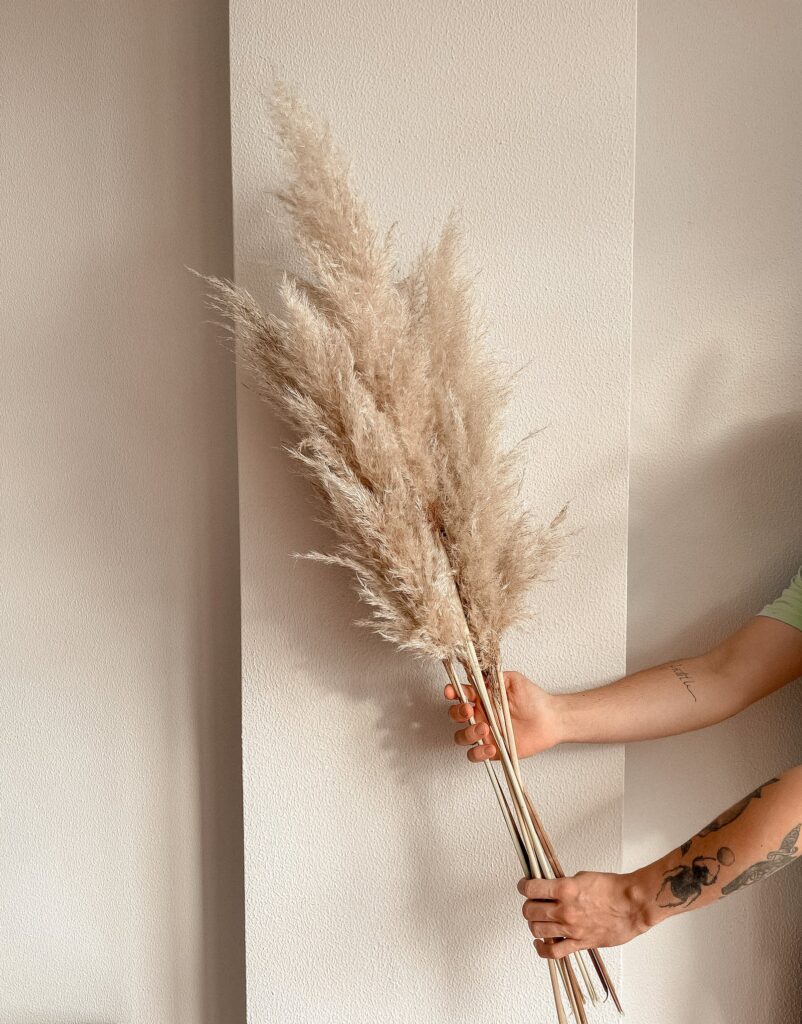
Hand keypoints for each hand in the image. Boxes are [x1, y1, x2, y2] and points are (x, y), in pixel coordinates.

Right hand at [443, 670, 562, 762]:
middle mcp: (480, 715)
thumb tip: (476, 674)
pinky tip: (491, 747)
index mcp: (482, 698)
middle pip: (455, 716)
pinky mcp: (492, 750)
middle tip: (469, 709)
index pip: (460, 694)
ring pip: (462, 737)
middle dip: (457, 712)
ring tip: (485, 728)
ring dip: (468, 733)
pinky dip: (478, 753)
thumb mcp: (513, 680)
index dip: (452, 692)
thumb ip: (493, 677)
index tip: (451, 691)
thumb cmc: (534, 699)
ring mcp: (485, 734)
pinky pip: (475, 755)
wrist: (550, 720)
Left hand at [518, 870, 655, 957]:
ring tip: (537, 920)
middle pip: (530, 911)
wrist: (632, 905)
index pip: (531, 889)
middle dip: (528, 906)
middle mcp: (565, 910)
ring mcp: (571, 928)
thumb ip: (563, 884)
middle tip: (532, 903)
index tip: (524, 886)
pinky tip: (539, 943)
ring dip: (533, 924)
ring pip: (537, 930)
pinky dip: (542, 949)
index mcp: (565, 888)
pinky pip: (554, 952)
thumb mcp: (582, 876)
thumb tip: (550, 887)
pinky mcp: (580, 943)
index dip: (523, 886)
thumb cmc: (612, 889)